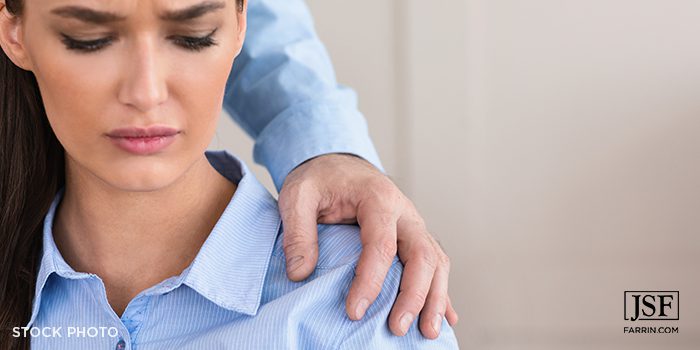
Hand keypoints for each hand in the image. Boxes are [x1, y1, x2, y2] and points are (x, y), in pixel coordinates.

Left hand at [278, 153, 457, 338]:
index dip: (370, 281)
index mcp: (378, 197)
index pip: (381, 244)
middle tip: (397, 328)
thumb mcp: (297, 195)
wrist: (337, 165)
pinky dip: (442, 291)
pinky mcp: (413, 237)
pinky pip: (435, 264)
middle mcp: (404, 212)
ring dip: (435, 298)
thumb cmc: (319, 179)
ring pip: (436, 262)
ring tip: (427, 332)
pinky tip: (445, 318)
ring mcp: (413, 225)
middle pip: (422, 255)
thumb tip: (300, 273)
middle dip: (414, 295)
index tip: (354, 311)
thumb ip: (297, 231)